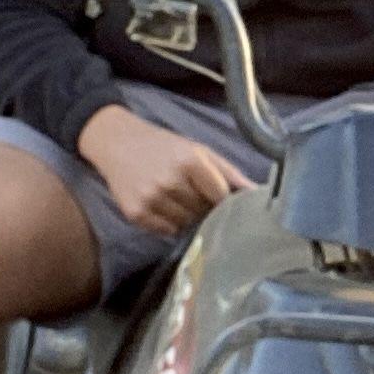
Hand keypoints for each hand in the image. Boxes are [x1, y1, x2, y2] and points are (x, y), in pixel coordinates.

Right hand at [80, 103, 247, 233]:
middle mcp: (170, 181)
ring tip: (176, 197)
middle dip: (203, 206)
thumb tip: (257, 193)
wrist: (116, 142)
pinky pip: (167, 230)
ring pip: (186, 224)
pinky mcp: (136, 213)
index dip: (223, 200)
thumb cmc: (164, 147)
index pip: (221, 196)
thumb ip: (228, 172)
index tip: (219, 197)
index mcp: (190, 162)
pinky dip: (169, 223)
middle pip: (203, 212)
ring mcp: (151, 199)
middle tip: (192, 193)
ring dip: (187, 216)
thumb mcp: (198, 150)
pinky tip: (162, 205)